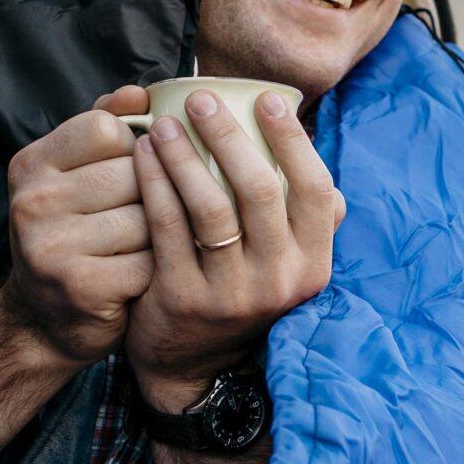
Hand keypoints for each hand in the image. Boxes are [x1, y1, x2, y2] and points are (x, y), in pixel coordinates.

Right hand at [0, 87, 156, 364]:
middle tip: (139, 217)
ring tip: (142, 246)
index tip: (127, 171)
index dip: (131, 148)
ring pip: (148, 217)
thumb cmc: (71, 234)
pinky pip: (149, 260)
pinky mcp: (81, 285)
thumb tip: (140, 91)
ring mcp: (53, 246)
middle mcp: (34, 202)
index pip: (106, 129)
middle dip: (152, 194)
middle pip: (134, 173)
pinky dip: (156, 268)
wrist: (41, 321)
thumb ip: (104, 127)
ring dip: (158, 233)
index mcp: (31, 165)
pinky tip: (142, 276)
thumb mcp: (72, 175)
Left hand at [122, 90, 343, 400]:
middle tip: (202, 99)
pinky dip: (155, 185)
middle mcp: (280, 280)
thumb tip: (321, 162)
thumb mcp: (284, 265)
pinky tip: (141, 157)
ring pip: (211, 207)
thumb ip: (305, 220)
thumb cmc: (240, 290)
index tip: (267, 99)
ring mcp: (232, 294)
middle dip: (230, 136)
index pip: (316, 191)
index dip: (293, 141)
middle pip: (261, 191)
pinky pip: (168, 229)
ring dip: (185, 156)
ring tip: (163, 125)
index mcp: (313, 263)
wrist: (192, 364)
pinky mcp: (184, 299)